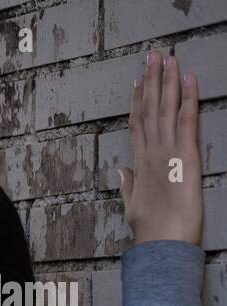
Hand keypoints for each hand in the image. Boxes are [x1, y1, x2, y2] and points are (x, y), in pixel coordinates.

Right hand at [119, 51, 202, 245]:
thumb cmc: (150, 230)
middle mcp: (150, 153)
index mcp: (140, 165)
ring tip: (167, 59)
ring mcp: (166, 152)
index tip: (137, 82)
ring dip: (166, 81)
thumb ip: (128, 186)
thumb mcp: (134, 206)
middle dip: (150, 82)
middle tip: (152, 57)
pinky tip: (188, 78)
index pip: (138, 126)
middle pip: (148, 110)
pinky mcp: (185, 155)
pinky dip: (187, 98)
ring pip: (163, 109)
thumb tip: (122, 172)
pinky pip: (185, 120)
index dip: (137, 101)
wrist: (162, 242)